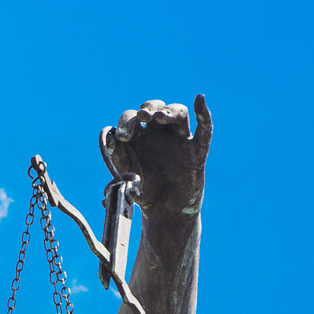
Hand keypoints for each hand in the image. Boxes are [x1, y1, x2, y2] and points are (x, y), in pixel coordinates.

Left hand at [108, 95, 211, 217]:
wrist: (165, 214)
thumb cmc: (144, 192)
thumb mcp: (126, 177)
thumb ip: (117, 158)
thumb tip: (108, 135)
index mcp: (139, 137)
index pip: (132, 119)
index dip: (127, 122)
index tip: (122, 136)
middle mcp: (158, 133)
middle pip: (154, 108)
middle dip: (147, 109)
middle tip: (142, 117)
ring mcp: (178, 140)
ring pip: (178, 113)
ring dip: (169, 111)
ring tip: (160, 117)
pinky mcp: (196, 152)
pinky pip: (204, 130)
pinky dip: (204, 115)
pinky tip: (200, 100)